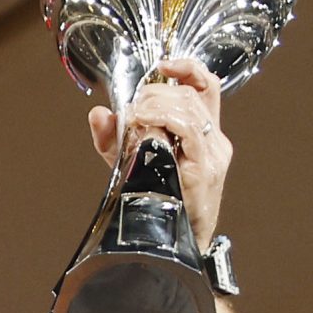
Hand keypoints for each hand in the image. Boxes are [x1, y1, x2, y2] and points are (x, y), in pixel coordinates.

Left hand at [88, 55, 229, 242]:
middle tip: (134, 108)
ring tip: (135, 117)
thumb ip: (114, 138)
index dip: (188, 68)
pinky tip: (142, 124)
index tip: (163, 66)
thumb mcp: (131, 164)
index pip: (206, 87)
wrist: (171, 246)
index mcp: (205, 135)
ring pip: (188, 107)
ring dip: (155, 104)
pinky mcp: (204, 170)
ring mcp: (212, 156)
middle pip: (189, 94)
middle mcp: (215, 142)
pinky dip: (162, 119)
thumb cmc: (156, 205)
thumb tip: (98, 113)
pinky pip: (187, 130)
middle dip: (156, 92)